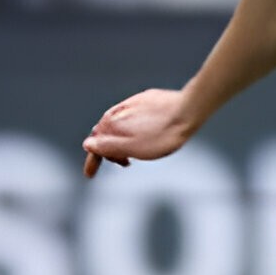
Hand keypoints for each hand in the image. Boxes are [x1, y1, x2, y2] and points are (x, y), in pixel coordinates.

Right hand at [82, 88, 197, 177]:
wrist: (187, 112)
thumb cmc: (162, 135)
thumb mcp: (132, 148)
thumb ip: (108, 147)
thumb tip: (88, 145)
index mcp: (112, 123)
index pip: (94, 144)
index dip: (92, 160)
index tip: (90, 174)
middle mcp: (118, 110)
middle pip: (106, 133)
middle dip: (109, 151)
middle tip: (124, 164)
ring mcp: (133, 103)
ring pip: (120, 124)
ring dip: (122, 140)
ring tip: (135, 152)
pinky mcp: (147, 100)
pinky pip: (133, 117)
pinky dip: (133, 130)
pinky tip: (145, 135)